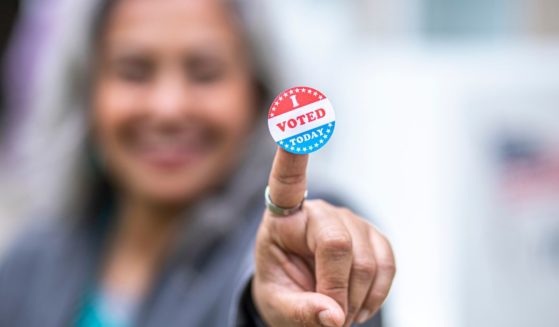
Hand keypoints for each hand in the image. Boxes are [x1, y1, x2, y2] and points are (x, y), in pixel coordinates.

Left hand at [252, 148, 395, 326]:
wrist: (303, 296)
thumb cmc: (282, 289)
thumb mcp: (277, 304)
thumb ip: (301, 311)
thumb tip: (333, 316)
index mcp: (284, 217)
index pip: (287, 179)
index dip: (293, 150)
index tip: (297, 115)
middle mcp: (318, 211)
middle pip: (337, 244)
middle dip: (336, 290)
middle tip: (331, 316)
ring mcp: (349, 220)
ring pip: (366, 261)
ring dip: (356, 299)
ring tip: (339, 310)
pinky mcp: (373, 235)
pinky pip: (387, 265)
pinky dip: (376, 294)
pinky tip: (358, 302)